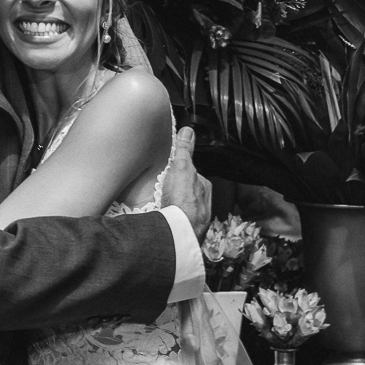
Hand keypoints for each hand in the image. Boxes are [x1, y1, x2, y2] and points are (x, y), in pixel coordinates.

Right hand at [163, 127, 210, 241]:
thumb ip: (184, 150)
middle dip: (177, 193)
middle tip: (161, 191)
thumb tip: (188, 131)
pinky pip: (177, 223)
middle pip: (188, 194)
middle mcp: (203, 204)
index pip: (193, 176)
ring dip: (173, 208)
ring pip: (183, 209)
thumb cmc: (183, 200)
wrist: (179, 231)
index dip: (180, 173)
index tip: (169, 174)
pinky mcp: (186, 233)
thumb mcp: (182, 167)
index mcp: (204, 187)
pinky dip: (170, 221)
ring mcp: (196, 220)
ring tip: (159, 206)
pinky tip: (161, 220)